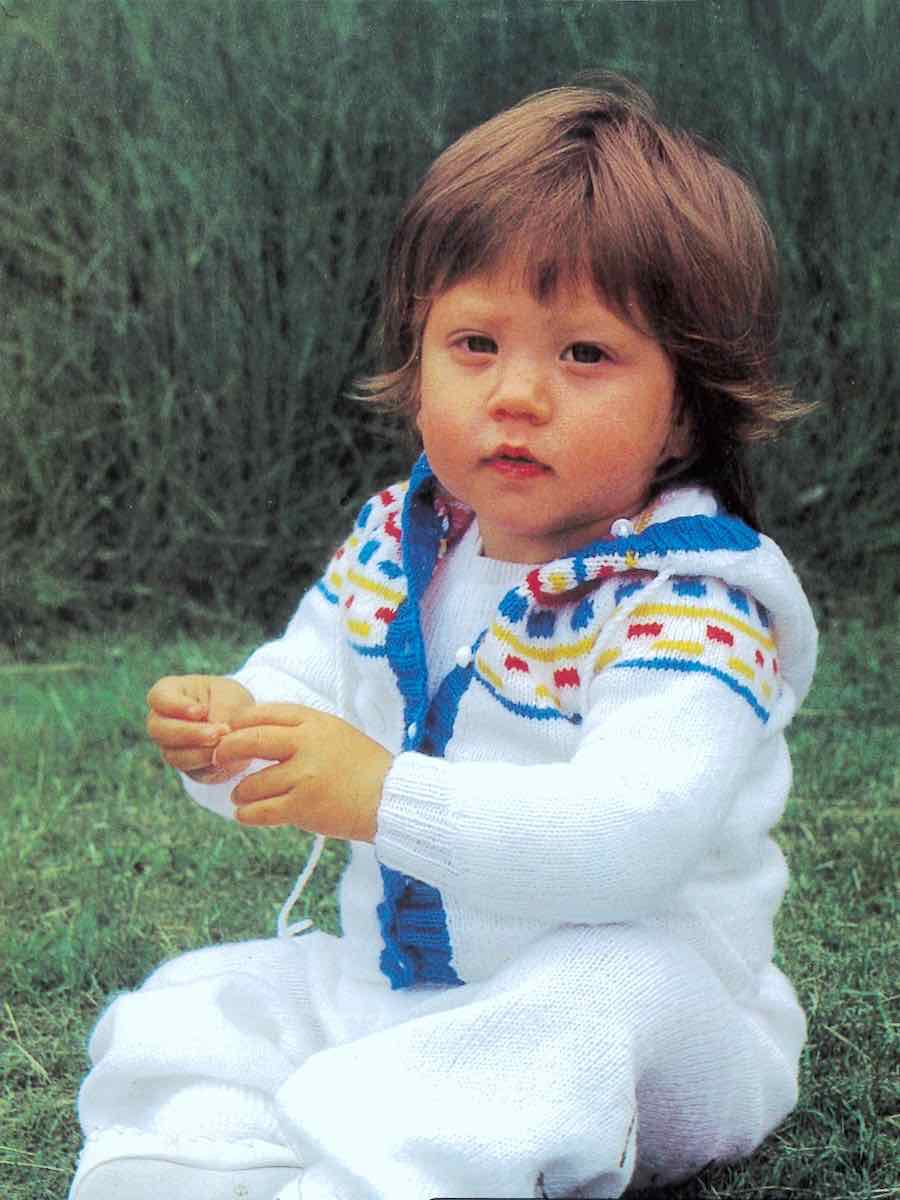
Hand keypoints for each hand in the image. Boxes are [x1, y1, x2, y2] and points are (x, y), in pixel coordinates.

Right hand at [146, 675, 254, 783]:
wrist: (242, 723)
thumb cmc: (230, 700)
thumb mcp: (230, 695)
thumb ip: (223, 709)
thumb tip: (219, 731)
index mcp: (168, 693)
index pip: (159, 698)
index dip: (176, 706)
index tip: (201, 711)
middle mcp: (162, 721)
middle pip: (159, 730)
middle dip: (189, 733)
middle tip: (216, 734)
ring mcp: (170, 746)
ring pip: (173, 755)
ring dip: (201, 753)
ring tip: (225, 744)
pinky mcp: (186, 767)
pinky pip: (191, 771)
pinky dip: (209, 766)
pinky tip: (225, 758)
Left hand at [214, 704, 392, 841]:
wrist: (389, 797)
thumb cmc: (363, 766)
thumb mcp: (335, 732)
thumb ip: (302, 729)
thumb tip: (259, 730)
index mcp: (315, 722)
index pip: (265, 713)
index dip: (241, 722)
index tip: (231, 731)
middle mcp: (307, 744)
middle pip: (250, 740)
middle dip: (227, 749)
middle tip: (219, 757)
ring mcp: (304, 776)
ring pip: (252, 783)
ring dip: (240, 791)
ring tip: (241, 796)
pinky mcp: (303, 807)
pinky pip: (260, 811)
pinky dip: (246, 814)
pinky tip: (244, 814)